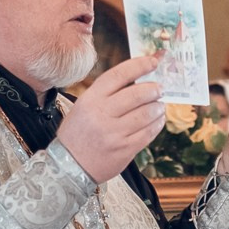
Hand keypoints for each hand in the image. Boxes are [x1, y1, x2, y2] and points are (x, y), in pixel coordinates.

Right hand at [56, 54, 165, 182]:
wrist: (69, 167)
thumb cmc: (78, 133)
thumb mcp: (84, 107)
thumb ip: (107, 93)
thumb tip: (138, 77)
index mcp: (90, 99)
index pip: (119, 75)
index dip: (139, 65)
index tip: (153, 61)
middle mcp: (102, 115)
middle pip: (137, 94)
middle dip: (154, 89)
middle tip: (159, 89)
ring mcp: (114, 134)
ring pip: (146, 114)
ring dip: (158, 107)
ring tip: (159, 105)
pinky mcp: (125, 150)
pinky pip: (148, 133)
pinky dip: (157, 124)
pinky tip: (158, 120)